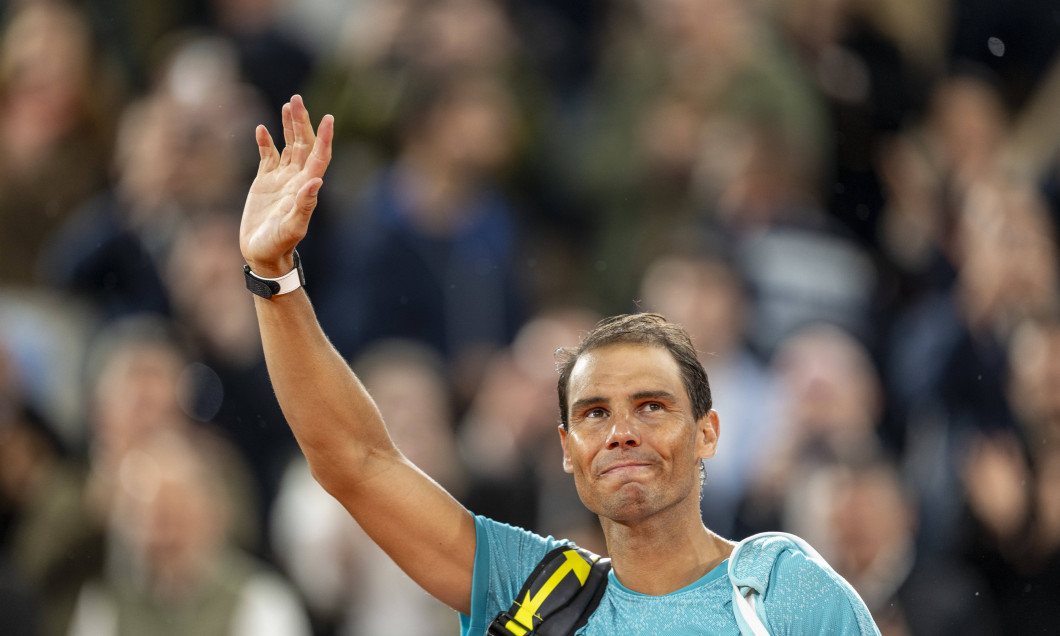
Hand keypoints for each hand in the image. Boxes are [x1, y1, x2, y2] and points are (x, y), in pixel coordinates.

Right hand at [240, 95, 332, 276]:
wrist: (262, 254)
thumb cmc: (278, 245)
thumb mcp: (292, 227)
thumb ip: (304, 205)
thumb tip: (316, 181)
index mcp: (306, 187)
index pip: (320, 156)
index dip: (324, 137)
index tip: (328, 117)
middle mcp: (297, 179)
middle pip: (304, 144)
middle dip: (302, 121)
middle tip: (297, 99)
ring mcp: (281, 179)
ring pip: (289, 146)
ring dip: (289, 126)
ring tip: (288, 104)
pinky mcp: (265, 182)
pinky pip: (268, 156)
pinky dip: (265, 142)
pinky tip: (261, 129)